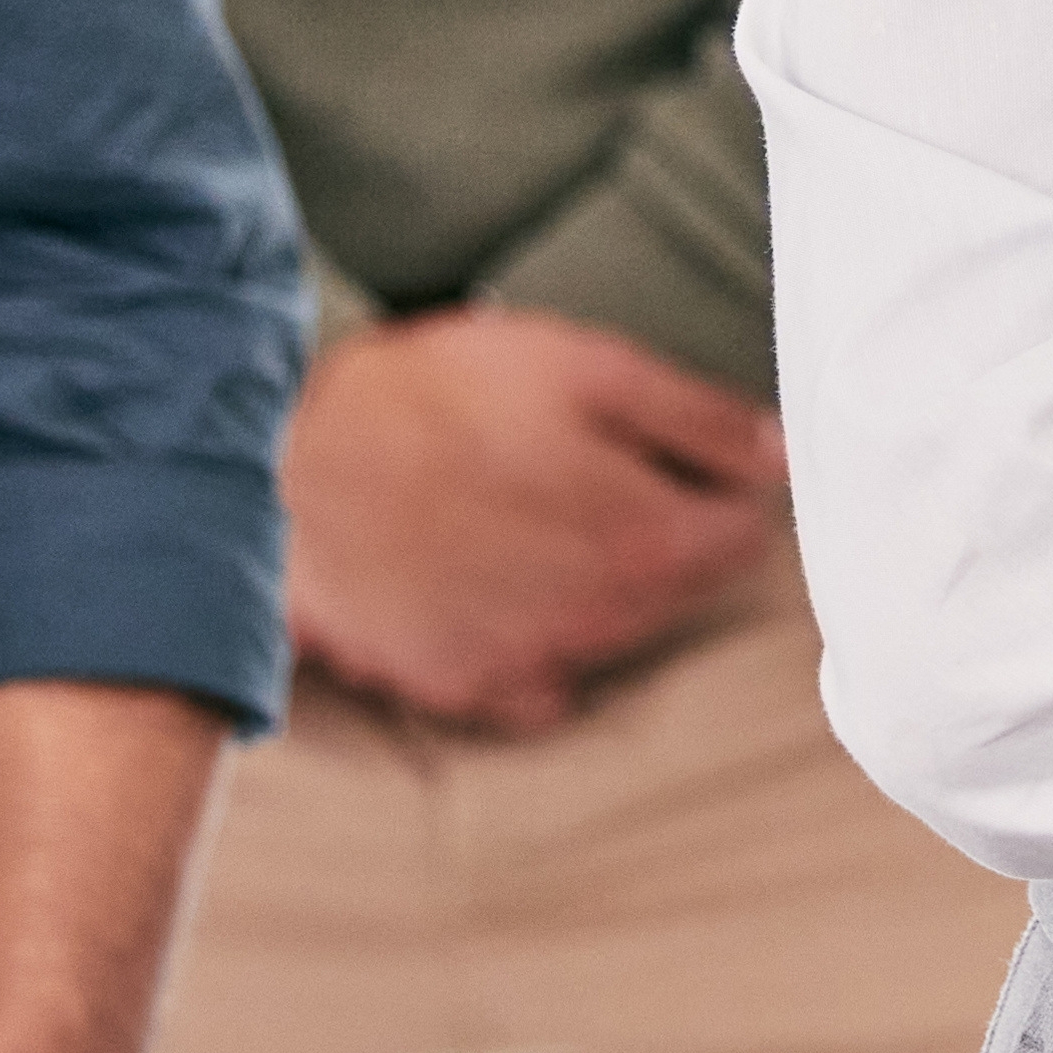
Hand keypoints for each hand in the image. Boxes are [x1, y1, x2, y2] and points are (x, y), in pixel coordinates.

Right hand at [286, 303, 784, 735]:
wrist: (275, 468)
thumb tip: (778, 453)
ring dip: (608, 590)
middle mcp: (600, 621)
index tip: (711, 468)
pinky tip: (507, 593)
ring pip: (615, 638)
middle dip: (675, 541)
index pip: (746, 538)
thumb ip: (694, 416)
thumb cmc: (427, 399)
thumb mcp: (579, 366)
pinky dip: (538, 649)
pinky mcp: (458, 687)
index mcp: (644, 538)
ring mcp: (527, 664)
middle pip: (684, 593)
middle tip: (626, 483)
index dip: (735, 493)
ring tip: (555, 523)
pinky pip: (534, 686)